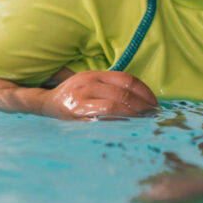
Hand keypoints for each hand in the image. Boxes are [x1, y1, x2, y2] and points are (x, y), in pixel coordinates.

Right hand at [41, 70, 158, 119]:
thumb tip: (142, 97)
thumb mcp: (92, 80)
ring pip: (114, 108)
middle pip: (123, 94)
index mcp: (95, 75)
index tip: (154, 101)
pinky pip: (102, 121)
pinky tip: (127, 126)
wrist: (48, 103)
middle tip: (153, 114)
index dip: (144, 91)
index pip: (127, 80)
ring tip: (144, 120)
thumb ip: (112, 84)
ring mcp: (81, 102)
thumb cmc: (76, 92)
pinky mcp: (76, 118)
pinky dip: (117, 123)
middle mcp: (88, 86)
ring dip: (133, 115)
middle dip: (142, 105)